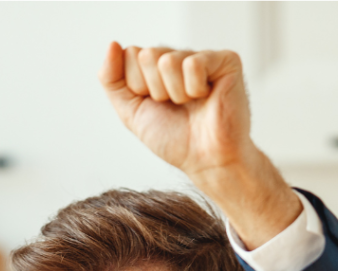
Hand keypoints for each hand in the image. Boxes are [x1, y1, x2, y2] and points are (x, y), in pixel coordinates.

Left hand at [98, 42, 300, 247]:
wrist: (205, 160)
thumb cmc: (173, 139)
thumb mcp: (131, 112)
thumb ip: (112, 81)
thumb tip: (113, 44)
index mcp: (155, 68)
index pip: (129, 55)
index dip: (137, 87)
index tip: (155, 105)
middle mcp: (178, 58)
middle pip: (146, 55)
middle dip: (155, 90)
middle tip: (174, 106)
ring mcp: (201, 57)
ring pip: (167, 60)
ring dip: (174, 93)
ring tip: (191, 104)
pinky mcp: (225, 60)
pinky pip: (193, 64)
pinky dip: (194, 90)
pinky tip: (206, 98)